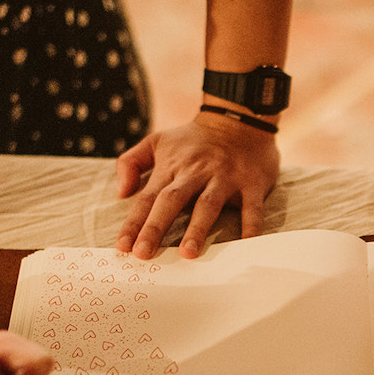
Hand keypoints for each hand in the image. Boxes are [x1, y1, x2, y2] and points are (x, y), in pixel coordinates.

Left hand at [115, 112, 279, 259]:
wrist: (239, 119)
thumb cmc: (194, 139)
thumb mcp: (157, 141)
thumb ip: (131, 162)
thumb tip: (121, 192)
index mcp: (171, 166)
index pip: (148, 197)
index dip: (134, 222)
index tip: (123, 247)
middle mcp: (196, 173)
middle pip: (172, 201)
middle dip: (156, 227)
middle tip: (143, 253)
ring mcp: (225, 178)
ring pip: (208, 205)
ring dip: (197, 229)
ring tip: (187, 254)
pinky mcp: (252, 183)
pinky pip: (251, 208)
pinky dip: (250, 226)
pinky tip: (246, 245)